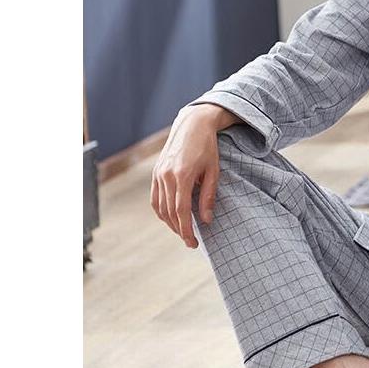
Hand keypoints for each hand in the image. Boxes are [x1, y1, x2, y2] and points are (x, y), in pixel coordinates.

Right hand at [150, 106, 222, 248]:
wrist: (192, 124)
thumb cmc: (207, 147)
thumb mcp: (213, 171)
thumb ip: (208, 196)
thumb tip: (206, 220)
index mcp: (182, 175)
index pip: (181, 211)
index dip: (186, 230)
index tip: (193, 243)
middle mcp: (166, 176)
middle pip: (169, 212)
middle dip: (179, 230)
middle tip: (191, 242)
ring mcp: (158, 174)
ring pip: (160, 207)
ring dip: (170, 223)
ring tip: (183, 231)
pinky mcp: (155, 173)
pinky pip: (155, 198)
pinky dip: (162, 211)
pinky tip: (172, 218)